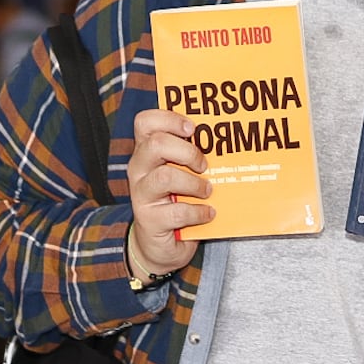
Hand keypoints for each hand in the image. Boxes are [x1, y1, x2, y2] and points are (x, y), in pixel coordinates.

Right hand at [125, 108, 213, 278]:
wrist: (159, 245)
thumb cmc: (176, 200)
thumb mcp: (181, 173)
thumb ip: (191, 155)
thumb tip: (225, 140)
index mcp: (146, 151)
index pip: (145, 122)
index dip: (169, 119)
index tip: (193, 128)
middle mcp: (139, 169)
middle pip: (156, 144)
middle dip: (187, 151)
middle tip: (204, 165)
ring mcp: (141, 194)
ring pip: (165, 177)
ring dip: (194, 183)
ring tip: (207, 191)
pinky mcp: (149, 220)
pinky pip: (177, 212)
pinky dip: (198, 212)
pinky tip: (208, 213)